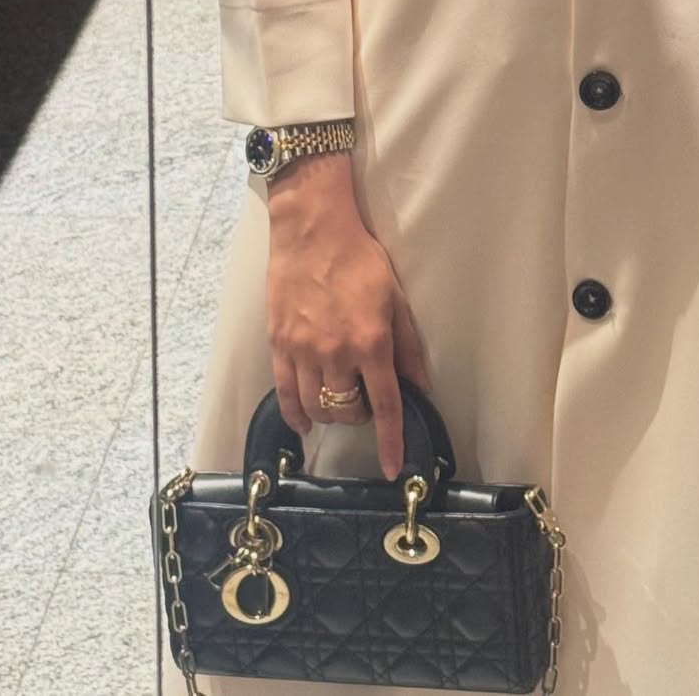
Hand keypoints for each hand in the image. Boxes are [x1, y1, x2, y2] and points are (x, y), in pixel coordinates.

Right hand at [263, 151, 431, 479]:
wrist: (312, 230)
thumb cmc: (359, 259)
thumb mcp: (396, 298)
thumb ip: (408, 345)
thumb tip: (419, 386)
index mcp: (371, 341)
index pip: (385, 404)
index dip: (390, 440)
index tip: (391, 467)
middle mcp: (336, 353)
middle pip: (348, 410)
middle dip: (362, 416)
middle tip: (368, 398)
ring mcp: (303, 350)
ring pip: (317, 407)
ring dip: (333, 414)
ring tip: (342, 401)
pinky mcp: (279, 344)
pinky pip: (285, 393)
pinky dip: (296, 413)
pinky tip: (305, 419)